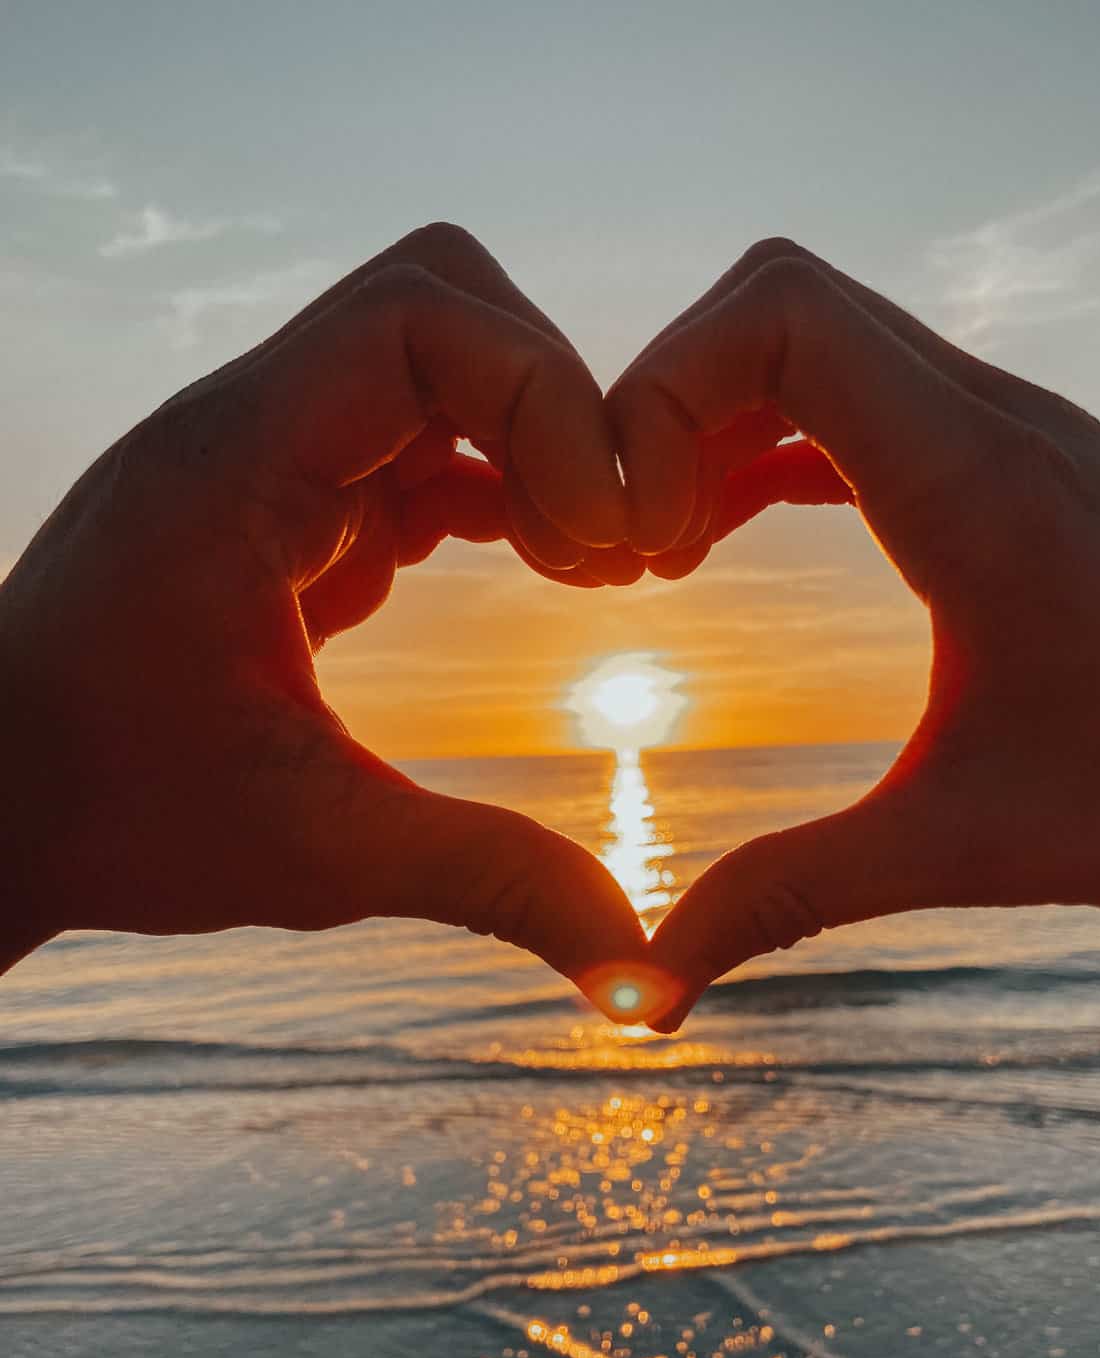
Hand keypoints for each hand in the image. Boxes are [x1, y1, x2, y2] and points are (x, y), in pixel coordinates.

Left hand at [0, 225, 647, 999]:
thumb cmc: (115, 817)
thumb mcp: (314, 855)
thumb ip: (487, 883)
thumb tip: (638, 967)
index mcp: (234, 467)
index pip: (419, 319)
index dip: (545, 400)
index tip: (605, 544)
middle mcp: (248, 429)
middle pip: (443, 302)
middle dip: (556, 404)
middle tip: (614, 543)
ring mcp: (268, 458)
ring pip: (438, 365)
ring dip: (536, 445)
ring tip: (598, 565)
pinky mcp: (287, 505)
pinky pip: (418, 442)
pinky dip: (500, 485)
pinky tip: (547, 569)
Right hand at [608, 239, 1099, 1028]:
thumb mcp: (961, 848)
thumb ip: (785, 898)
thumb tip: (646, 988)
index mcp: (975, 481)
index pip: (780, 314)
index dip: (661, 394)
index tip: (635, 542)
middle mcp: (997, 420)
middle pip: (777, 304)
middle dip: (664, 406)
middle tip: (626, 551)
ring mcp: (1014, 431)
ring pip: (820, 340)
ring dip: (716, 423)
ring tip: (663, 554)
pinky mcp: (1020, 466)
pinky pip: (863, 400)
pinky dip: (772, 445)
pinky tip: (730, 537)